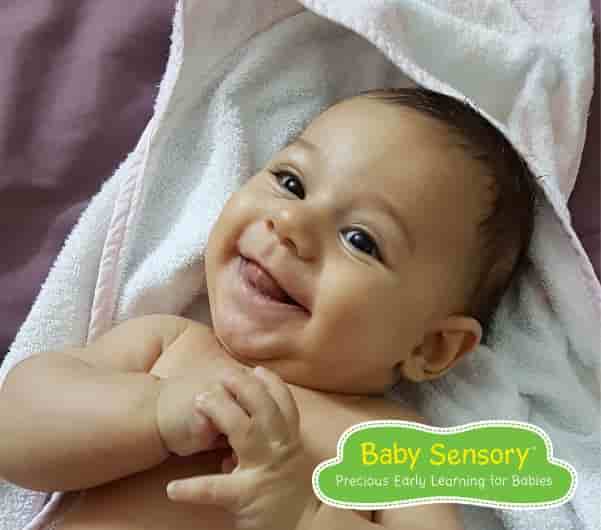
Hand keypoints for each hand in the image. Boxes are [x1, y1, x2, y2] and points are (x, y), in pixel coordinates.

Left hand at [165, 366, 315, 529]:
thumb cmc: (293, 497)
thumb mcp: (287, 467)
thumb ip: (265, 453)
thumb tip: (227, 455)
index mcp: (289, 442)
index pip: (285, 405)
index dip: (272, 384)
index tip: (257, 370)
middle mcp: (279, 449)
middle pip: (264, 408)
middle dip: (244, 387)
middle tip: (223, 374)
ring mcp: (263, 469)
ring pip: (244, 431)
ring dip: (222, 412)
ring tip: (200, 400)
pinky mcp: (247, 496)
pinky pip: (217, 489)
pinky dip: (193, 488)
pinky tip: (173, 489)